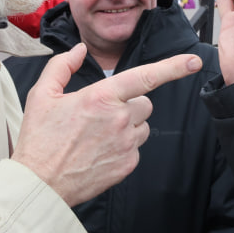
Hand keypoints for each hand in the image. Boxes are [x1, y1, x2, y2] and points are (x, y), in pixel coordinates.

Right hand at [14, 43, 201, 205]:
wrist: (40, 182)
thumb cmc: (39, 138)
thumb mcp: (42, 95)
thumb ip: (63, 66)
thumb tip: (80, 50)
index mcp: (102, 98)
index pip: (145, 77)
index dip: (173, 67)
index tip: (194, 62)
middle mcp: (120, 120)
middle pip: (145, 103)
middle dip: (130, 105)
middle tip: (103, 115)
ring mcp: (126, 144)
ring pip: (143, 126)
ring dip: (129, 126)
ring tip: (98, 135)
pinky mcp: (128, 165)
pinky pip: (136, 148)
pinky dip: (123, 147)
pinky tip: (99, 151)